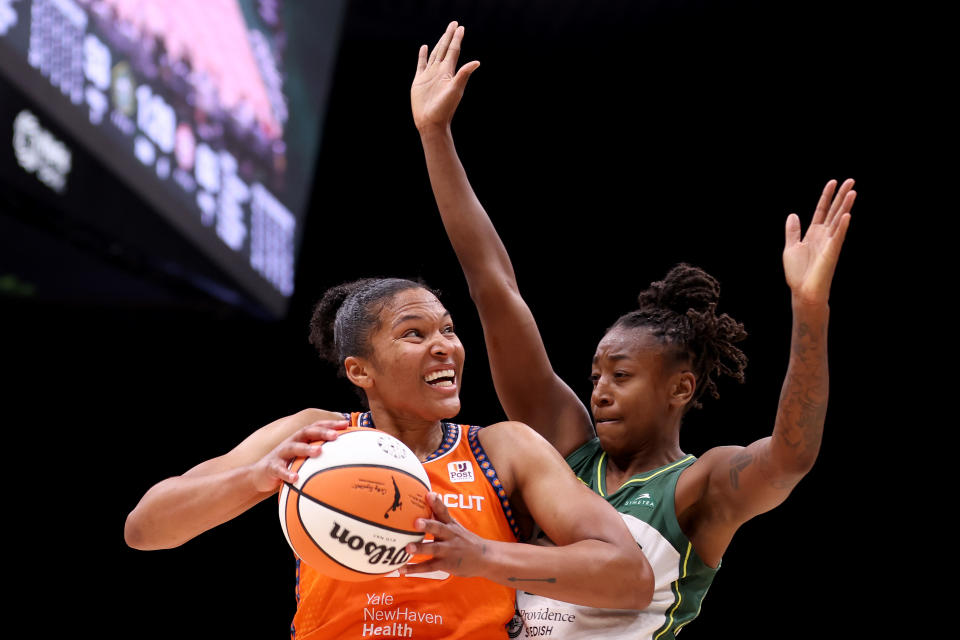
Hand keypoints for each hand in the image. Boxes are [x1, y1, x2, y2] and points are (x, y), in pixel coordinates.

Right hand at [249, 420, 347, 492]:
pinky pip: (280, 470)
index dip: (330, 424)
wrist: (260, 475)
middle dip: (321, 432)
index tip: (346, 424)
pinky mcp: (272, 467)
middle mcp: (291, 442)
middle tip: (335, 435)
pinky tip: (295, 479)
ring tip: (319, 452)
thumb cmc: (288, 466)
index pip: (316, 427)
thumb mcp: (302, 458)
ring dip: (306, 449)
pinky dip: (287, 474)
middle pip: (306, 432)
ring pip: (293, 448)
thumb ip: (319, 456)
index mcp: (300, 439)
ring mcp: (280, 454)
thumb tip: (343, 459)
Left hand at [400, 492, 488, 577]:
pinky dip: (415, 569)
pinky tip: (401, 569)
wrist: (485, 558)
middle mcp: (450, 536)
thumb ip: (440, 516)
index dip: (437, 503)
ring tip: (407, 548)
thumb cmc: (464, 540)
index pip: (444, 511)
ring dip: (420, 548)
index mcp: (451, 525)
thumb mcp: (455, 526)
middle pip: (439, 528)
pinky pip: (428, 567)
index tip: (429, 494)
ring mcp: (448, 551)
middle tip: (416, 522)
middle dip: (428, 525)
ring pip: (434, 548)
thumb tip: (426, 497)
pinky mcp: (445, 564)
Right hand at [411, 21, 479, 132]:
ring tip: (444, 34)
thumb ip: (464, 74)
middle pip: (445, 49)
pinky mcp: (419, 80)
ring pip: (434, 54)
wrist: (431, 122)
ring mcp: (429, 75)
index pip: (453, 51)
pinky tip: (425, 48)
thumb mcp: (455, 90)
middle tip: (454, 24)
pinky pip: (421, 64)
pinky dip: (423, 55)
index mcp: (449, 72)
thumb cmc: (445, 108)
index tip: (460, 27)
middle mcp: (440, 71)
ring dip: (439, 43)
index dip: (457, 39)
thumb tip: (476, 62)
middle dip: (449, 36)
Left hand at [783, 178, 855, 305]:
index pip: (821, 210)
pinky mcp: (831, 252)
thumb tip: (793, 214)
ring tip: (853, 192)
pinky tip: (846, 215)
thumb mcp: (791, 247)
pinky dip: (842, 226)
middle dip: (841, 196)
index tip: (833, 182)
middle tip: (851, 180)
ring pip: (839, 220)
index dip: (826, 196)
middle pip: (834, 211)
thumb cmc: (798, 273)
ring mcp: (829, 243)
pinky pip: (838, 236)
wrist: (803, 291)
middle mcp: (824, 235)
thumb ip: (792, 231)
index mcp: (813, 233)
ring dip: (846, 206)